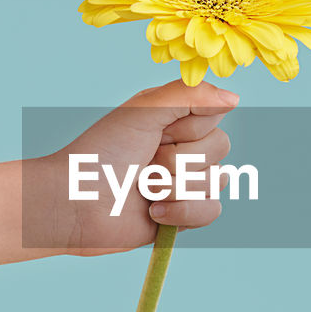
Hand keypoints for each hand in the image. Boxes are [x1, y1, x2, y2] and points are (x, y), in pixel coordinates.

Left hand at [28, 80, 238, 256]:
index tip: (157, 132)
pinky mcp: (180, 216)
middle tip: (145, 161)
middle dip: (179, 159)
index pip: (214, 116)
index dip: (189, 127)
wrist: (75, 204)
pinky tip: (152, 212)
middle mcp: (181, 148)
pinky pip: (210, 211)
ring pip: (216, 181)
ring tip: (143, 188)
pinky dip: (180, 212)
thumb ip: (191, 96)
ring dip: (174, 186)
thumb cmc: (100, 153)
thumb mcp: (143, 111)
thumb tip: (236, 99)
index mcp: (173, 119)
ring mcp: (182, 183)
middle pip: (220, 148)